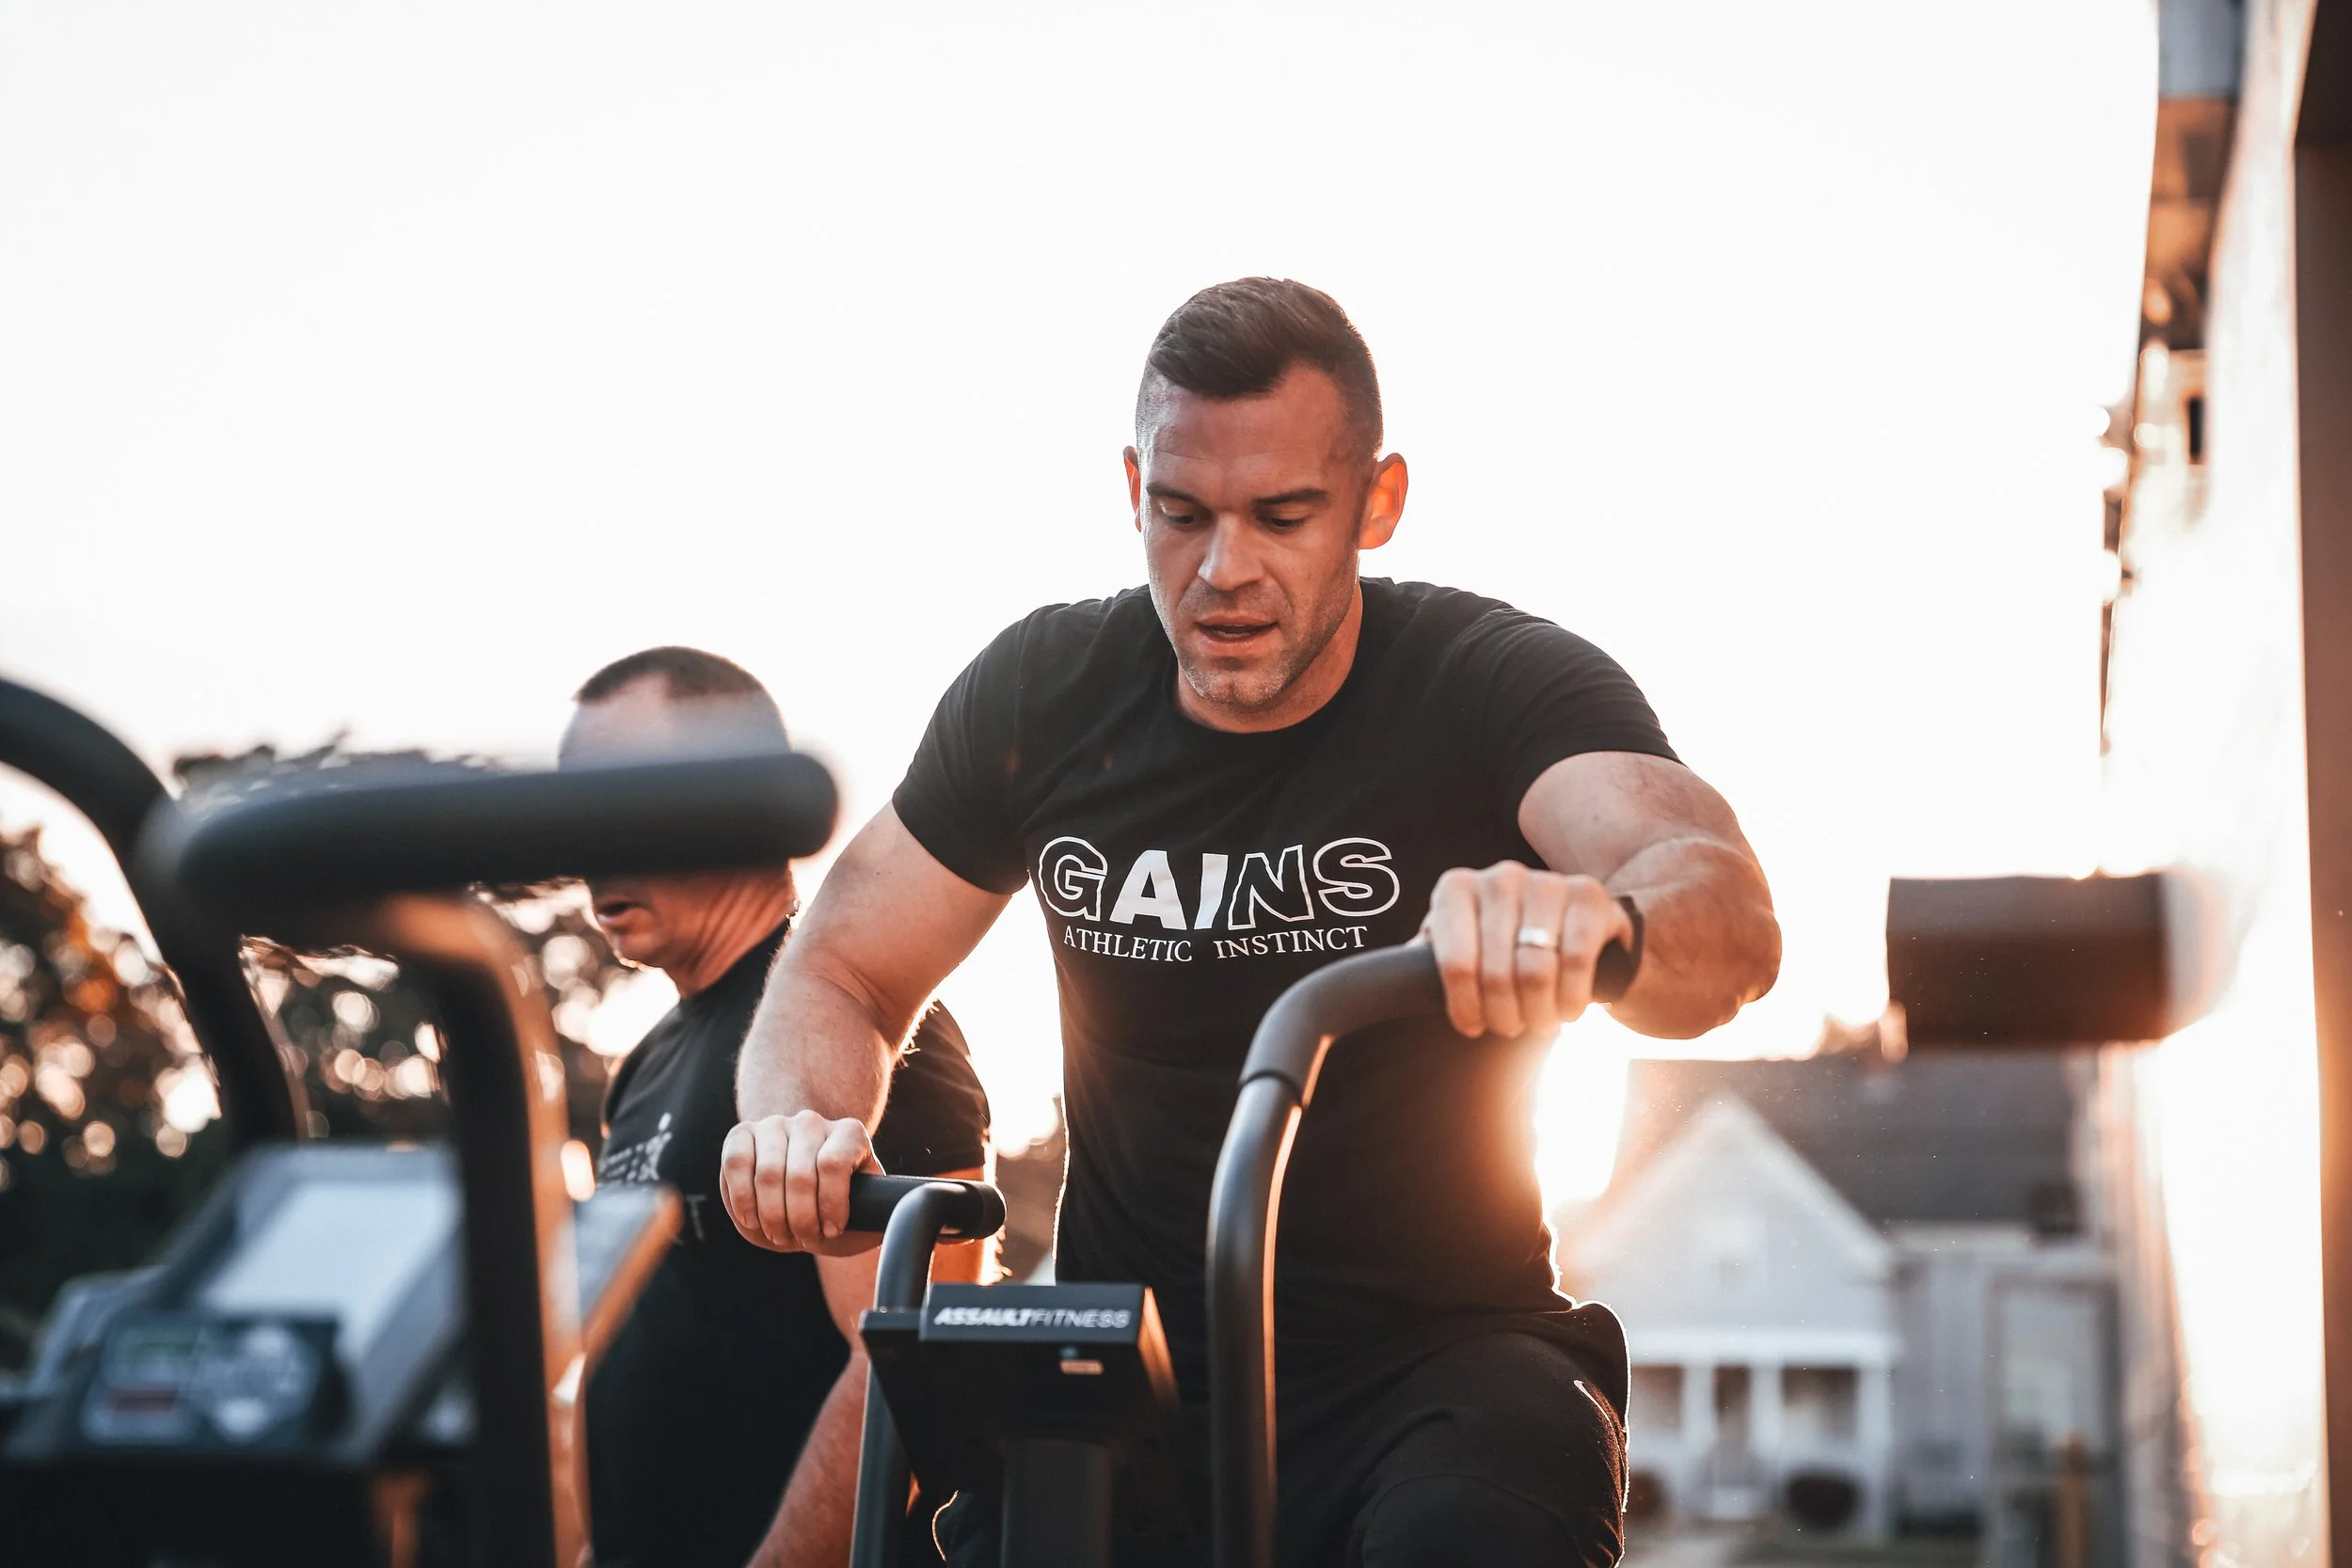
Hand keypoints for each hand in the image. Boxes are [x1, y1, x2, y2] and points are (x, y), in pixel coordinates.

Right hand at [720, 1110, 885, 1254]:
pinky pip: (736, 1164)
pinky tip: (752, 1220)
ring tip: (780, 1234)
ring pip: (767, 1173)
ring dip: (772, 1216)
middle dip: (800, 1220)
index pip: (834, 1164)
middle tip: (804, 1239)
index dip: (830, 1205)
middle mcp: (812, 1121)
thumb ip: (883, 1215)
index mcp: (850, 1134)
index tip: (832, 1230)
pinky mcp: (741, 1135)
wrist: (800, 1198)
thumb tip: (900, 1217)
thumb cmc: (836, 1210)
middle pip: (800, 1174)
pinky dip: (742, 1200)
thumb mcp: (866, 1213)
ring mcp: (775, 1124)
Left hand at [1418, 862, 1633, 1037]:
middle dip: (1503, 1016)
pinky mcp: (1588, 894)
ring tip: (1538, 1023)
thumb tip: (1388, 987)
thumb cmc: (1504, 947)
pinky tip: (1567, 1010)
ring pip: (1535, 971)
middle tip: (1510, 1029)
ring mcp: (1546, 881)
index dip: (1464, 1007)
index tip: (1472, 1027)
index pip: (1454, 964)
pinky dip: (1569, 998)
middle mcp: (1499, 876)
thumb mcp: (1462, 951)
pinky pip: (1575, 961)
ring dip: (1538, 1013)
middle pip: (1495, 973)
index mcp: (1456, 889)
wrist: (1576, 928)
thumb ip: (1424, 965)